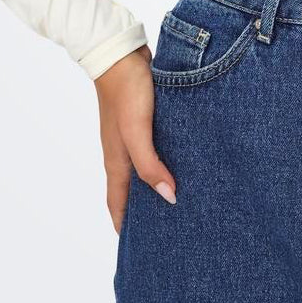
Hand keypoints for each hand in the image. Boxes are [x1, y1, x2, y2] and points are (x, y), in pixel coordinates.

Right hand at [94, 45, 176, 232]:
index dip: (125, 227)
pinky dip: (165, 161)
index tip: (138, 249)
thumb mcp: (137, 132)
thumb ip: (150, 165)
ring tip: (181, 200)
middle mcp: (123, 152)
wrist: (122, 52)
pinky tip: (185, 161)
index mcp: (116, 161)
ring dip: (157, 185)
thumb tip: (169, 198)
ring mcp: (133, 135)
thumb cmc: (126, 92)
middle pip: (132, 191)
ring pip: (145, 169)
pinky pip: (156, 149)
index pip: (118, 204)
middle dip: (144, 212)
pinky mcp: (146, 119)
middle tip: (167, 230)